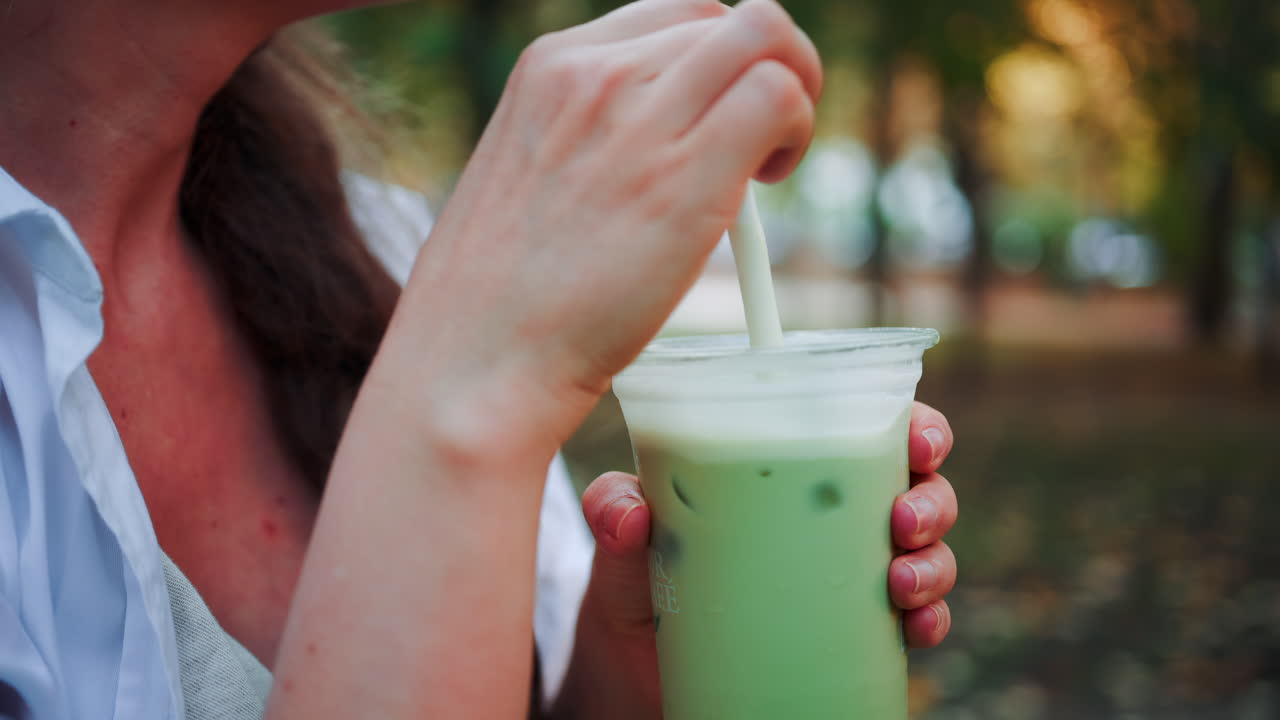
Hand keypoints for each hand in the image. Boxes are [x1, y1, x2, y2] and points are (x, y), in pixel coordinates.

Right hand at [386, 0, 822, 457]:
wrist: (476, 362)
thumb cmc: (497, 298)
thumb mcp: (525, 176)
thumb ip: (586, 140)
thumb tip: (656, 146)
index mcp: (551, 68)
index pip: (669, 18)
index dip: (710, 62)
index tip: (710, 119)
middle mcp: (596, 74)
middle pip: (723, 22)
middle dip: (759, 73)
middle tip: (755, 149)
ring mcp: (640, 118)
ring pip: (764, 38)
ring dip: (791, 90)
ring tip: (767, 164)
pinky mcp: (686, 174)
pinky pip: (778, 97)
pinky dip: (797, 128)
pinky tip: (769, 181)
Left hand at [556, 401, 957, 717]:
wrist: (636, 673)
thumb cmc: (638, 580)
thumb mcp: (622, 535)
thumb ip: (613, 507)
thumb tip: (632, 514)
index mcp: (793, 470)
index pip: (872, 430)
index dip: (916, 426)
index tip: (917, 440)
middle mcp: (833, 518)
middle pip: (919, 489)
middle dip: (933, 499)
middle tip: (902, 520)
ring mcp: (849, 577)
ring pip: (929, 555)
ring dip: (934, 564)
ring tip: (899, 582)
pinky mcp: (854, 635)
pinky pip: (916, 622)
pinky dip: (929, 621)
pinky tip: (915, 626)